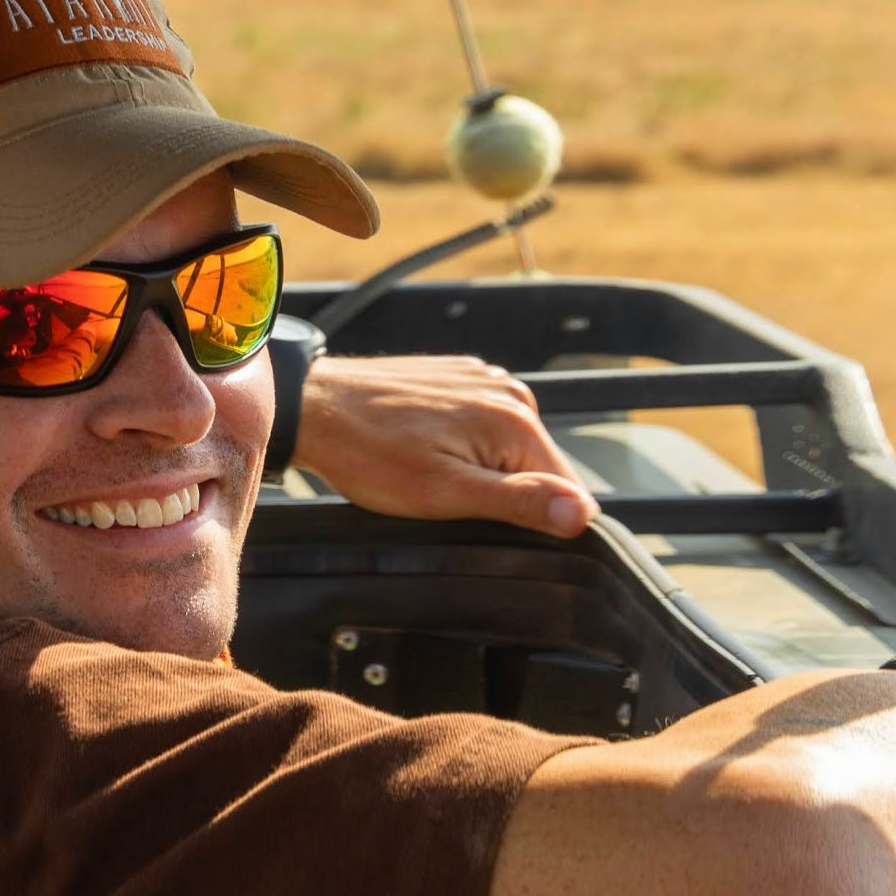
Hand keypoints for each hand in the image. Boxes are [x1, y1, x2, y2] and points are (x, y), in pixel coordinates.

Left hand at [292, 355, 597, 537]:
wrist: (313, 408)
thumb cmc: (369, 454)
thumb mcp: (445, 492)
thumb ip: (517, 502)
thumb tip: (582, 514)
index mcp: (517, 420)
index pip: (565, 490)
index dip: (531, 519)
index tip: (482, 519)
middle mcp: (510, 391)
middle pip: (535, 467)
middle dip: (501, 492)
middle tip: (445, 495)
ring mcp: (483, 378)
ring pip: (506, 448)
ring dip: (478, 469)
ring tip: (427, 469)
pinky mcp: (457, 377)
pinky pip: (479, 424)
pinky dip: (460, 444)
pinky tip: (422, 448)